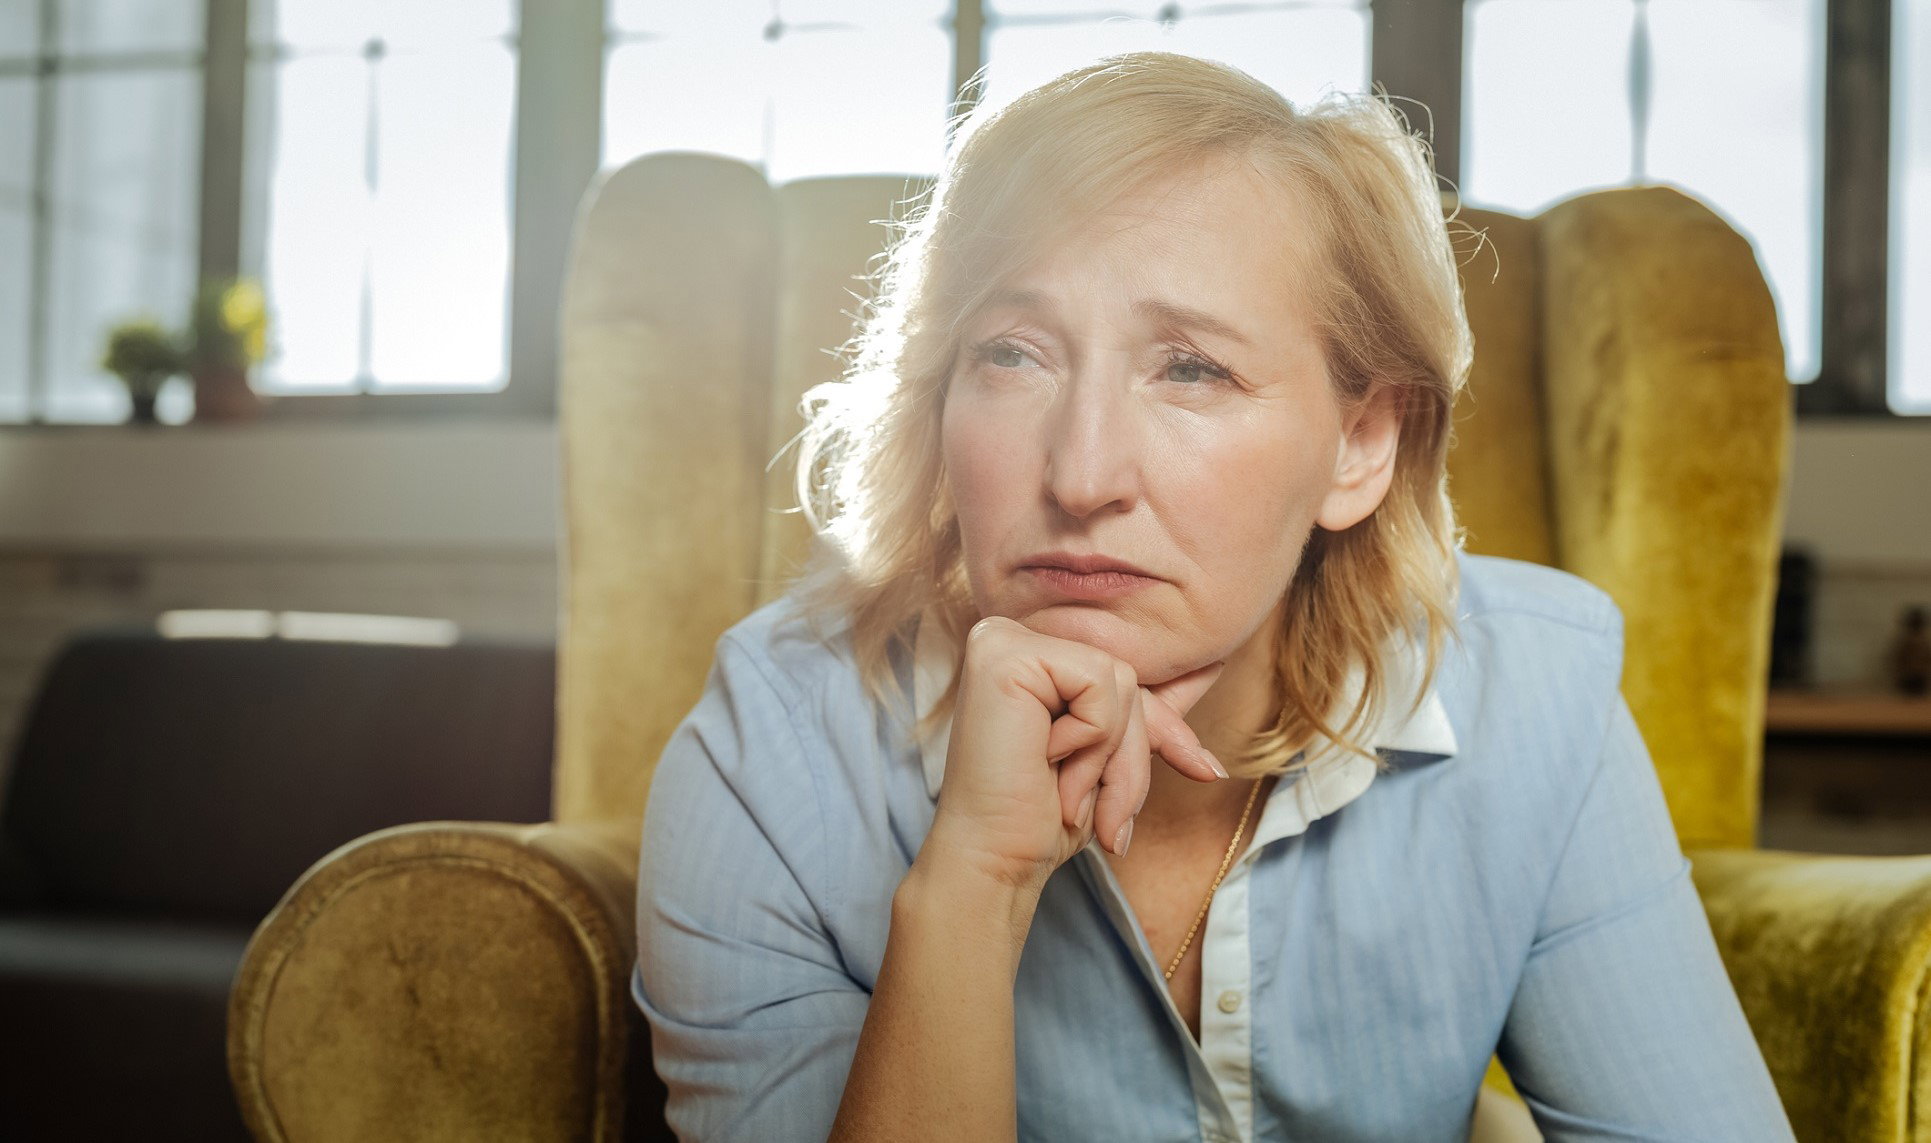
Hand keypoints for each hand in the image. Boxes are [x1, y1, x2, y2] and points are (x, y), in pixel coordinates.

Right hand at [918, 614, 1228, 895]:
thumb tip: (1215, 662)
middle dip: (1131, 757)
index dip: (1162, 731)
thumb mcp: (1112, 755)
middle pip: (1127, 678)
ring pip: (1121, 680)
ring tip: (1065, 791)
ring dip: (1108, 756)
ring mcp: (1004, 641)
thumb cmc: (1043, 816)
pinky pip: (1099, 682)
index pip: (1122, 677)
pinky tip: (1044, 761)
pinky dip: (1089, 738)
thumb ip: (1151, 710)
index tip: (1208, 770)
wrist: (995, 861)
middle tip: (1102, 816)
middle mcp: (1010, 636)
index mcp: (1029, 655)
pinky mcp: (1006, 654)